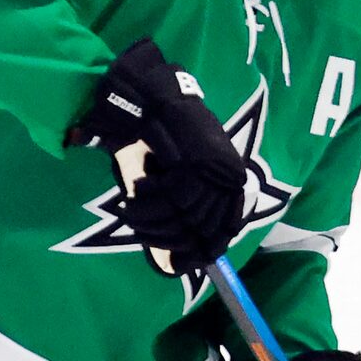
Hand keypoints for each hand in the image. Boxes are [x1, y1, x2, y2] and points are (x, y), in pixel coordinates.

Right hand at [71, 38, 245, 271]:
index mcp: (228, 179)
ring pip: (184, 215)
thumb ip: (176, 213)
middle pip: (202, 227)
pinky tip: (133, 194)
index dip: (202, 250)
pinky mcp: (197, 160)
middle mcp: (228, 176)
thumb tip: (171, 262)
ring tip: (132, 212)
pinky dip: (147, 202)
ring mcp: (215, 168)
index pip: (226, 227)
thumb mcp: (174, 176)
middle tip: (142, 232)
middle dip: (169, 239)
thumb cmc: (157, 137)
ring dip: (152, 220)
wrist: (148, 95)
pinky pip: (171, 197)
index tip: (179, 265)